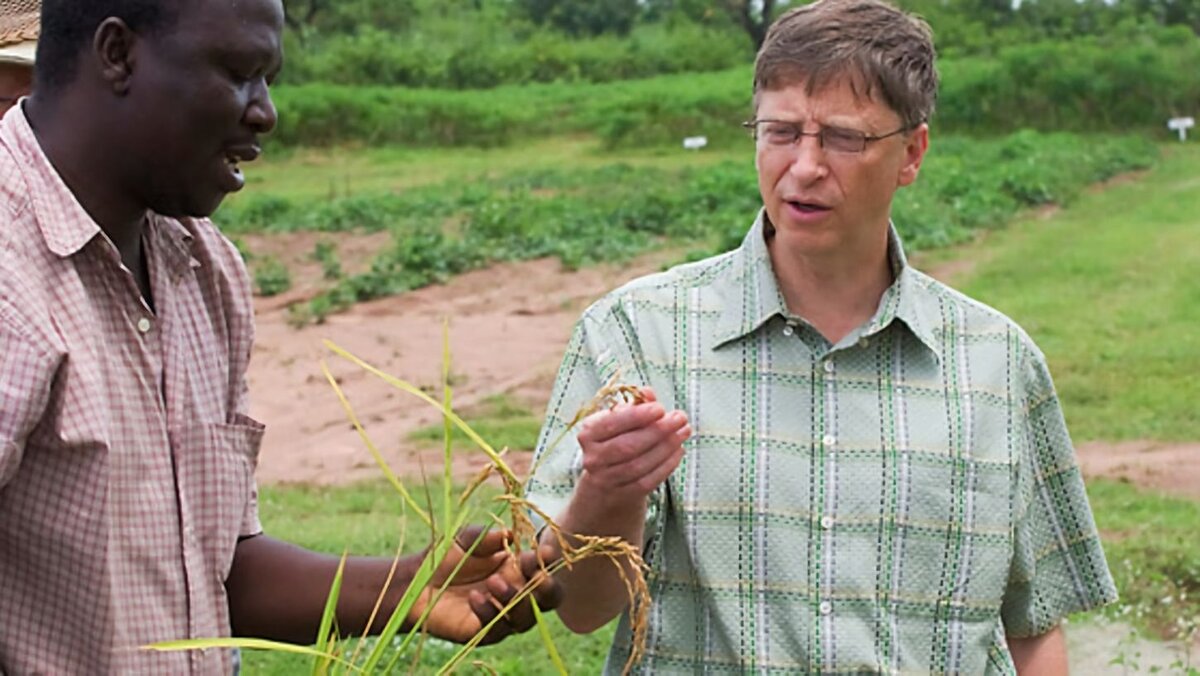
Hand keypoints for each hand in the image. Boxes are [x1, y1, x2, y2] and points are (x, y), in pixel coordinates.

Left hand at [411, 526, 561, 644]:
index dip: (548, 562)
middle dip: (549, 588)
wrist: (414, 582)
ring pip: (527, 617)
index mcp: (517, 568)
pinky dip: (490, 613)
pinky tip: (474, 598)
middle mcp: (516, 592)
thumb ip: (488, 536)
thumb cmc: (443, 556)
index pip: (543, 567)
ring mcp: (502, 614)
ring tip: (492, 583)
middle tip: (538, 577)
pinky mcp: (485, 632)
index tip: (543, 553)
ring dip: (516, 600)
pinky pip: (499, 629)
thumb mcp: (466, 538)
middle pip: (550, 599)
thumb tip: (512, 533)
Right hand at [575, 387, 690, 507]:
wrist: (605, 482)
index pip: (611, 423)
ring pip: (639, 465)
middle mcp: (593, 457)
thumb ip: (634, 405)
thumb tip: (648, 392)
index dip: (637, 416)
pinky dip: (666, 465)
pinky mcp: (622, 494)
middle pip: (627, 446)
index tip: (659, 408)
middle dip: (657, 431)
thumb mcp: (619, 420)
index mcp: (589, 433)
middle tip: (680, 418)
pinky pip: (648, 481)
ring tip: (683, 432)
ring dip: (666, 447)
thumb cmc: (615, 441)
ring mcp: (606, 479)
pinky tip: (678, 451)